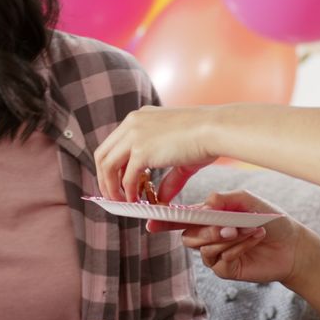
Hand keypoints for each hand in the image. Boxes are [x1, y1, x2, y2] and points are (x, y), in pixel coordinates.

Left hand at [94, 105, 217, 201]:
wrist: (216, 129)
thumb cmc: (206, 139)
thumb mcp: (180, 156)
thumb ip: (168, 177)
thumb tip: (163, 197)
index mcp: (140, 117)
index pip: (114, 143)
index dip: (111, 166)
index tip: (117, 183)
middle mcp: (132, 123)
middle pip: (103, 154)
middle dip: (104, 178)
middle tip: (113, 196)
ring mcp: (135, 135)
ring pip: (107, 165)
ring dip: (110, 187)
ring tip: (121, 202)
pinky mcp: (141, 150)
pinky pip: (126, 176)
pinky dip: (127, 192)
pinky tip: (135, 201)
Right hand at [182, 190, 311, 285]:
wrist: (292, 244)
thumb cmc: (270, 219)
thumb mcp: (247, 201)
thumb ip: (224, 199)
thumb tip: (204, 204)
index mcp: (210, 217)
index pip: (185, 218)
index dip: (170, 219)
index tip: (160, 220)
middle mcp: (210, 236)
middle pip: (189, 237)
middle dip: (206, 231)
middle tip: (229, 227)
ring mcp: (217, 255)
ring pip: (205, 249)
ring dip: (227, 239)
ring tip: (249, 230)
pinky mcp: (226, 270)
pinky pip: (221, 260)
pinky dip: (237, 248)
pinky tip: (254, 239)